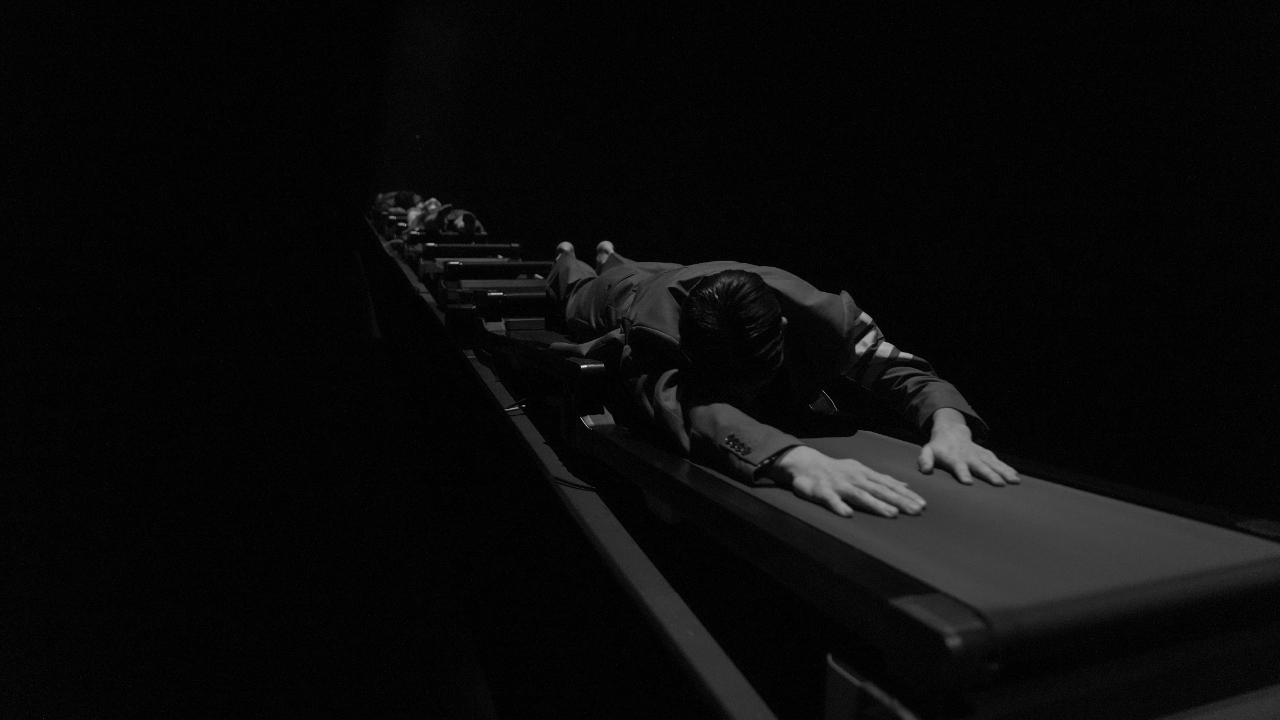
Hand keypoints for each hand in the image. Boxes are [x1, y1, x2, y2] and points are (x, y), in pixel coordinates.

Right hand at [770, 446, 925, 517]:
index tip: (922, 505)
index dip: (906, 495)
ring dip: (876, 505)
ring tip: (892, 514)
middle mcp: (855, 479)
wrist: (807, 464)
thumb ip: (881, 480)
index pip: (889, 485)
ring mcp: (840, 485)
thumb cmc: (837, 470)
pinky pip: (831, 500)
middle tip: (916, 510)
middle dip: (899, 501)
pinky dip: (839, 506)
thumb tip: (904, 486)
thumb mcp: (861, 471)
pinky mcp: (822, 491)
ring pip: (860, 496)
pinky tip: (847, 514)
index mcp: (865, 475)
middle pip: (880, 491)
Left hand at [919, 409, 1019, 485]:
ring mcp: (979, 455)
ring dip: (1004, 472)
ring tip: (1014, 481)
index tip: (968, 482)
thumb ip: (925, 460)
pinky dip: (1007, 468)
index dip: (963, 474)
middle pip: (980, 467)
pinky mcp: (987, 455)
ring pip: (993, 464)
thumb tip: (925, 471)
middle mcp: (969, 457)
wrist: (951, 432)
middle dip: (990, 475)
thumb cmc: (938, 447)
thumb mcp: (927, 451)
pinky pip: (998, 462)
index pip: (958, 467)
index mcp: (954, 458)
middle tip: (999, 484)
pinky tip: (1016, 477)